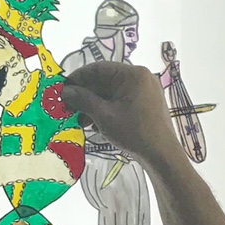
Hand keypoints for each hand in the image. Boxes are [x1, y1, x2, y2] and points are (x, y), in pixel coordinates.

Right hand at [59, 60, 180, 173]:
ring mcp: (145, 91)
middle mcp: (141, 78)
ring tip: (80, 121)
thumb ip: (83, 100)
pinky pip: (121, 101)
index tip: (62, 90)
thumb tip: (65, 91)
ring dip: (94, 105)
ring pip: (112, 93)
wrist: (162, 155)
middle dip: (86, 95)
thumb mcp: (104, 116)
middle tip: (68, 108)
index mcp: (133, 74)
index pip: (99, 68)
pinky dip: (107, 110)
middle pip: (105, 81)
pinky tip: (94, 124)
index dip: (78, 78)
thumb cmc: (134, 132)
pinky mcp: (146, 104)